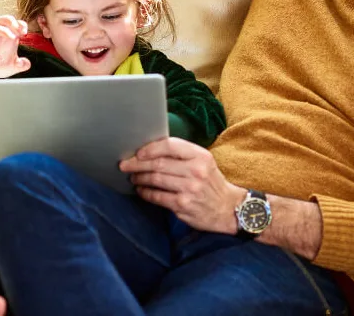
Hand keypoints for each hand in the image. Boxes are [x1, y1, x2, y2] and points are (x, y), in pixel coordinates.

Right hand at [0, 15, 30, 78]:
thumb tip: (26, 64)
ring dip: (4, 30)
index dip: (20, 24)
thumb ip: (22, 64)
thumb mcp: (16, 66)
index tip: (25, 32)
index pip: (14, 24)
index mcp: (8, 37)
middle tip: (20, 31)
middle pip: (2, 20)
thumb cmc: (2, 64)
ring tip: (13, 38)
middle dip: (11, 21)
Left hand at [120, 137, 245, 233]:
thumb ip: (182, 155)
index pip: (170, 145)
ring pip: (156, 179)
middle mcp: (196, 170)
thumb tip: (151, 150)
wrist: (227, 208)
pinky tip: (141, 190)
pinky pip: (157, 196)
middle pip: (159, 163)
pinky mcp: (183, 205)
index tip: (138, 152)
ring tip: (133, 177)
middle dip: (137, 164)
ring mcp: (190, 188)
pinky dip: (146, 193)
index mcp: (200, 156)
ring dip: (140, 178)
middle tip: (125, 165)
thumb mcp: (203, 162)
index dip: (150, 148)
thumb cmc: (210, 182)